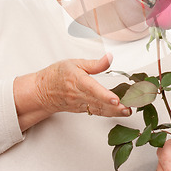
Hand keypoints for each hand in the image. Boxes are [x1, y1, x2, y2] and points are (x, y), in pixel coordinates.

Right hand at [14, 54, 131, 130]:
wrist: (42, 92)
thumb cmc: (57, 76)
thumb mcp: (74, 63)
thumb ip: (94, 63)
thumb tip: (109, 58)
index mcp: (77, 81)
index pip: (92, 89)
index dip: (105, 95)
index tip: (116, 99)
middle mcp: (79, 95)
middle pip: (99, 102)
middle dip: (115, 107)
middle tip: (128, 108)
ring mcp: (80, 104)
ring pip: (99, 109)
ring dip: (114, 112)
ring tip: (127, 111)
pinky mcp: (82, 109)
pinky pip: (96, 112)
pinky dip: (108, 113)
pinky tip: (118, 112)